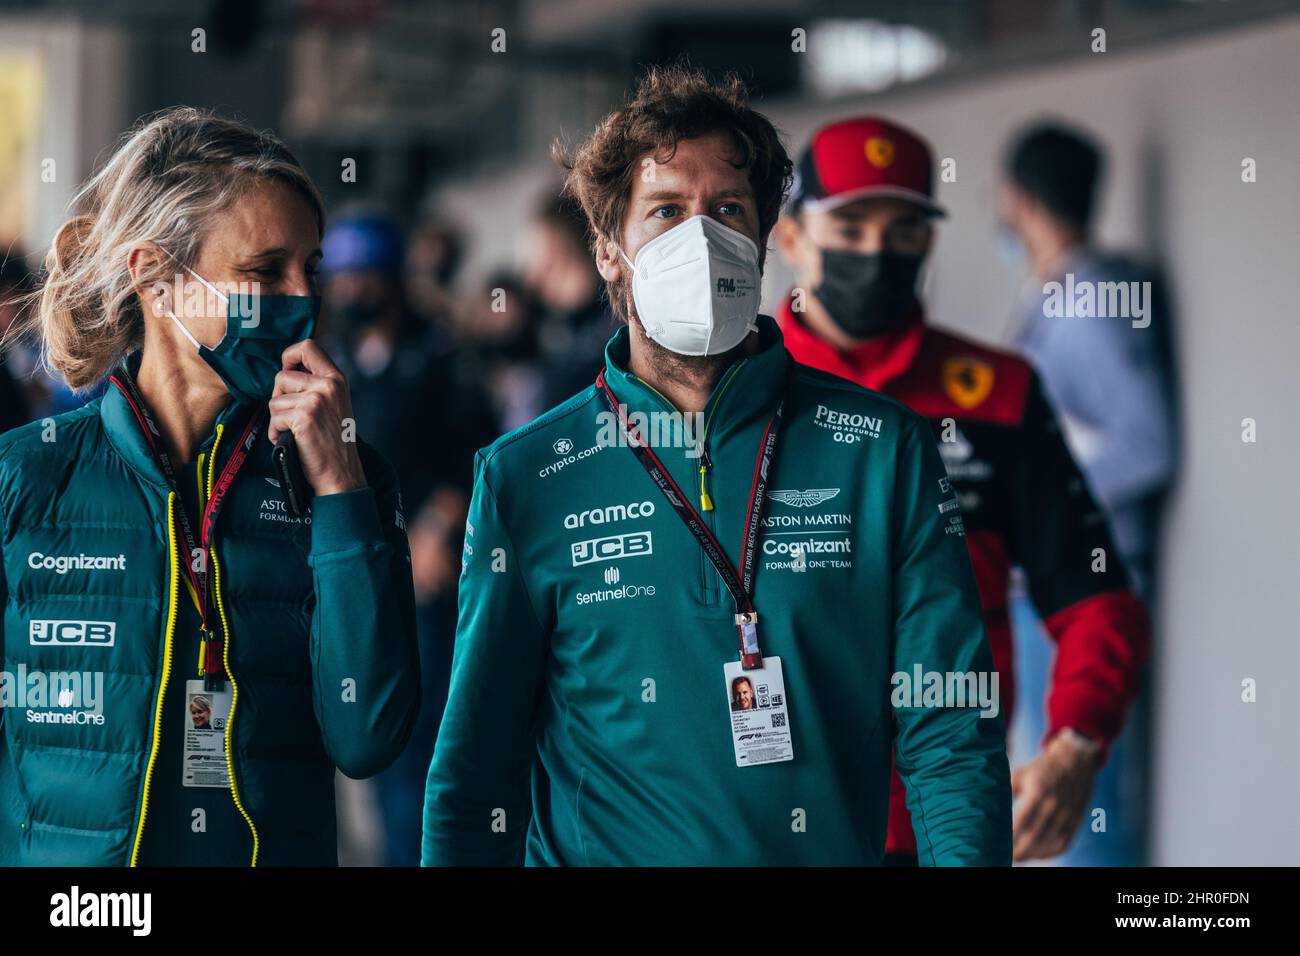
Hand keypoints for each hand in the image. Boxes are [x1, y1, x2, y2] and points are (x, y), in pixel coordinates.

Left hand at [269, 339, 366, 496]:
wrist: (342, 473)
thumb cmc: (334, 442)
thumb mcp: (335, 403)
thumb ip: (317, 384)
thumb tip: (287, 370)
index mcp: (337, 379)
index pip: (308, 346)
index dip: (289, 356)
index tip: (288, 372)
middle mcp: (328, 385)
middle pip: (282, 376)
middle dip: (279, 398)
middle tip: (293, 416)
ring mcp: (316, 400)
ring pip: (274, 400)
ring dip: (277, 418)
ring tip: (295, 432)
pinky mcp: (303, 417)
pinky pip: (274, 418)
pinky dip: (276, 433)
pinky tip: (291, 441)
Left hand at [1011, 731, 1099, 860]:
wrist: (1075, 761)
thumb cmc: (1041, 769)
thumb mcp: (1021, 774)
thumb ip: (1007, 789)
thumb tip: (988, 804)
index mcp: (1038, 791)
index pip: (1022, 820)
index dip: (1011, 836)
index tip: (999, 844)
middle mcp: (1054, 805)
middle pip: (1036, 835)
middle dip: (1020, 850)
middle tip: (1005, 857)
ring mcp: (1067, 814)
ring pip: (1050, 842)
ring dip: (1034, 854)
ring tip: (1018, 858)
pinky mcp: (1076, 821)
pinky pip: (1064, 842)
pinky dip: (1050, 853)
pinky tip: (1038, 855)